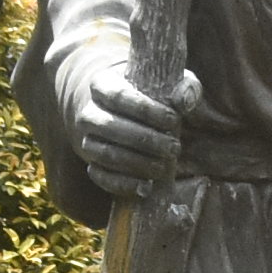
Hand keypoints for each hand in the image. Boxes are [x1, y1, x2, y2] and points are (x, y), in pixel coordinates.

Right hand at [71, 58, 197, 202]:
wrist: (119, 113)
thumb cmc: (150, 95)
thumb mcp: (167, 84)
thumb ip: (184, 87)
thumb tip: (185, 101)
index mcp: (101, 85)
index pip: (118, 96)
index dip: (146, 109)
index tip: (174, 119)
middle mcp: (88, 113)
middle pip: (111, 127)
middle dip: (146, 140)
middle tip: (175, 148)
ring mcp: (86, 140)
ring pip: (106, 154)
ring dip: (137, 163)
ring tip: (165, 168)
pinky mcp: (91, 164)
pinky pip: (101, 177)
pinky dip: (123, 184)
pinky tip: (146, 187)